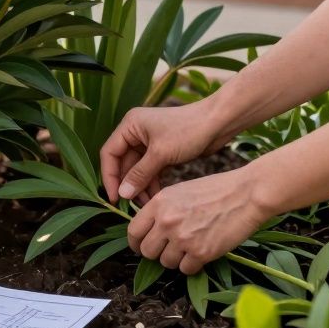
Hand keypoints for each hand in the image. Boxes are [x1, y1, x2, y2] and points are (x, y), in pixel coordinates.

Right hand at [101, 102, 224, 203]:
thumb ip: (140, 174)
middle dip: (128, 183)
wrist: (219, 122)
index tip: (114, 197)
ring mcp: (149, 142)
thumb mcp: (160, 154)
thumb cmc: (188, 131)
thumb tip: (122, 194)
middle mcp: (136, 132)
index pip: (109, 153)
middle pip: (123, 162)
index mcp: (129, 126)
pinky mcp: (162, 151)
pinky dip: (151, 182)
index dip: (109, 176)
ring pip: (137, 168)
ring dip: (140, 185)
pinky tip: (155, 196)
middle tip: (131, 205)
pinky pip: (150, 169)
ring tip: (145, 204)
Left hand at [127, 169, 269, 273]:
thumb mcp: (179, 192)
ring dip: (175, 260)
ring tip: (189, 248)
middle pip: (147, 251)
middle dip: (156, 253)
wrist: (246, 195)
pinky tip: (201, 253)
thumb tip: (149, 229)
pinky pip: (186, 269)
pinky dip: (192, 265)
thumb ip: (161, 210)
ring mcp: (183, 238)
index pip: (134, 231)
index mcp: (158, 204)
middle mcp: (166, 222)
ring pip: (166, 263)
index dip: (136, 242)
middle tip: (168, 250)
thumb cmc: (216, 190)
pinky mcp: (201, 253)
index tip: (141, 246)